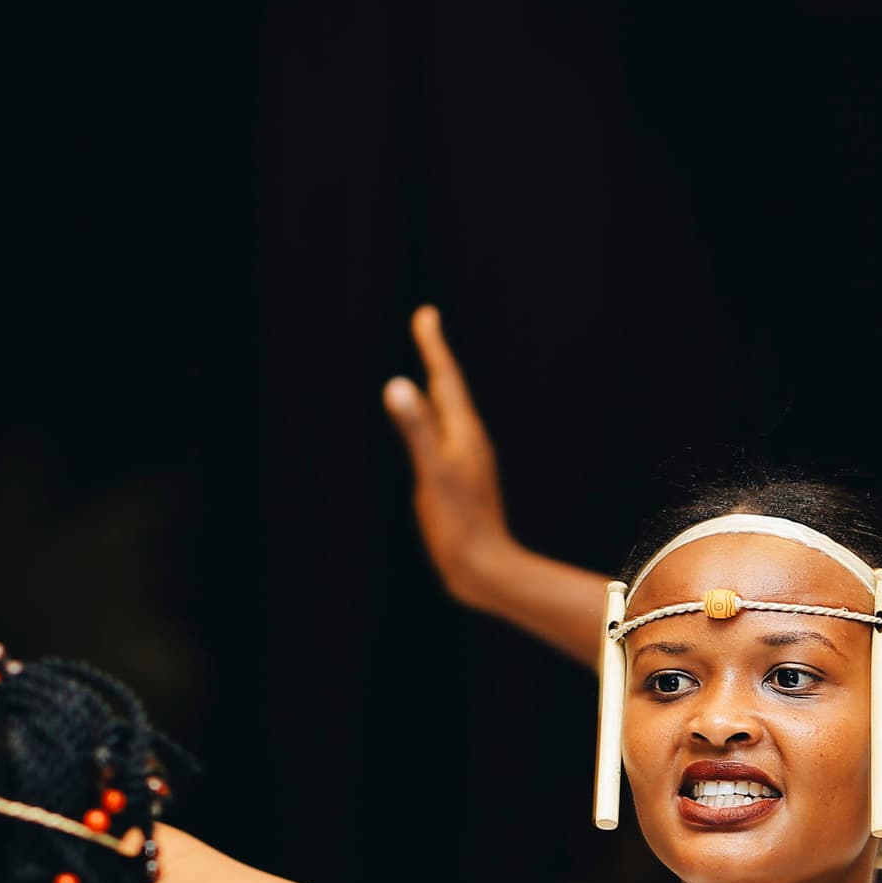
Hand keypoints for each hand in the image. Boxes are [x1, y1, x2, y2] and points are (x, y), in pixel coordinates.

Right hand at [382, 305, 518, 593]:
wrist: (483, 569)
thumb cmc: (459, 524)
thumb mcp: (433, 473)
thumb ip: (416, 429)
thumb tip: (398, 385)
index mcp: (464, 433)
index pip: (445, 378)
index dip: (433, 345)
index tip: (426, 314)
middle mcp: (468, 441)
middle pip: (448, 388)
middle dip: (435, 355)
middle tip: (425, 325)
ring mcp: (465, 460)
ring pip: (447, 412)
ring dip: (436, 385)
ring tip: (430, 367)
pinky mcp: (459, 479)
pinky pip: (442, 435)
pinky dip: (432, 417)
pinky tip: (432, 428)